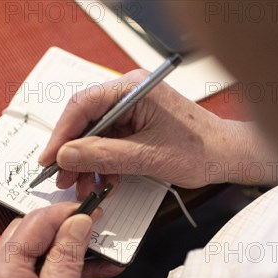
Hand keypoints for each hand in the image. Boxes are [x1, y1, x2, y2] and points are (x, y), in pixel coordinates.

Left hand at [0, 203, 121, 277]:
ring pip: (44, 257)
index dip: (66, 213)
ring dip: (75, 257)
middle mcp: (1, 275)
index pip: (35, 223)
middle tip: (97, 231)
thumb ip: (67, 257)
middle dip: (70, 232)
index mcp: (3, 269)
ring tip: (105, 262)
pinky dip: (69, 277)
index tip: (93, 211)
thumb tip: (78, 222)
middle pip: (36, 235)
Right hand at [39, 70, 277, 198]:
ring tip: (85, 188)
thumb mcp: (147, 157)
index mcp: (133, 89)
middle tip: (62, 180)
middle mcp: (130, 95)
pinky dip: (104, 165)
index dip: (61, 134)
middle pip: (86, 121)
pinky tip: (105, 183)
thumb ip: (103, 155)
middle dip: (74, 153)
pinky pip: (110, 144)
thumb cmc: (201, 150)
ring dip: (88, 164)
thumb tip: (65, 156)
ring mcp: (133, 110)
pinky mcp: (137, 126)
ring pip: (96, 136)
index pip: (83, 105)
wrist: (228, 157)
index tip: (49, 160)